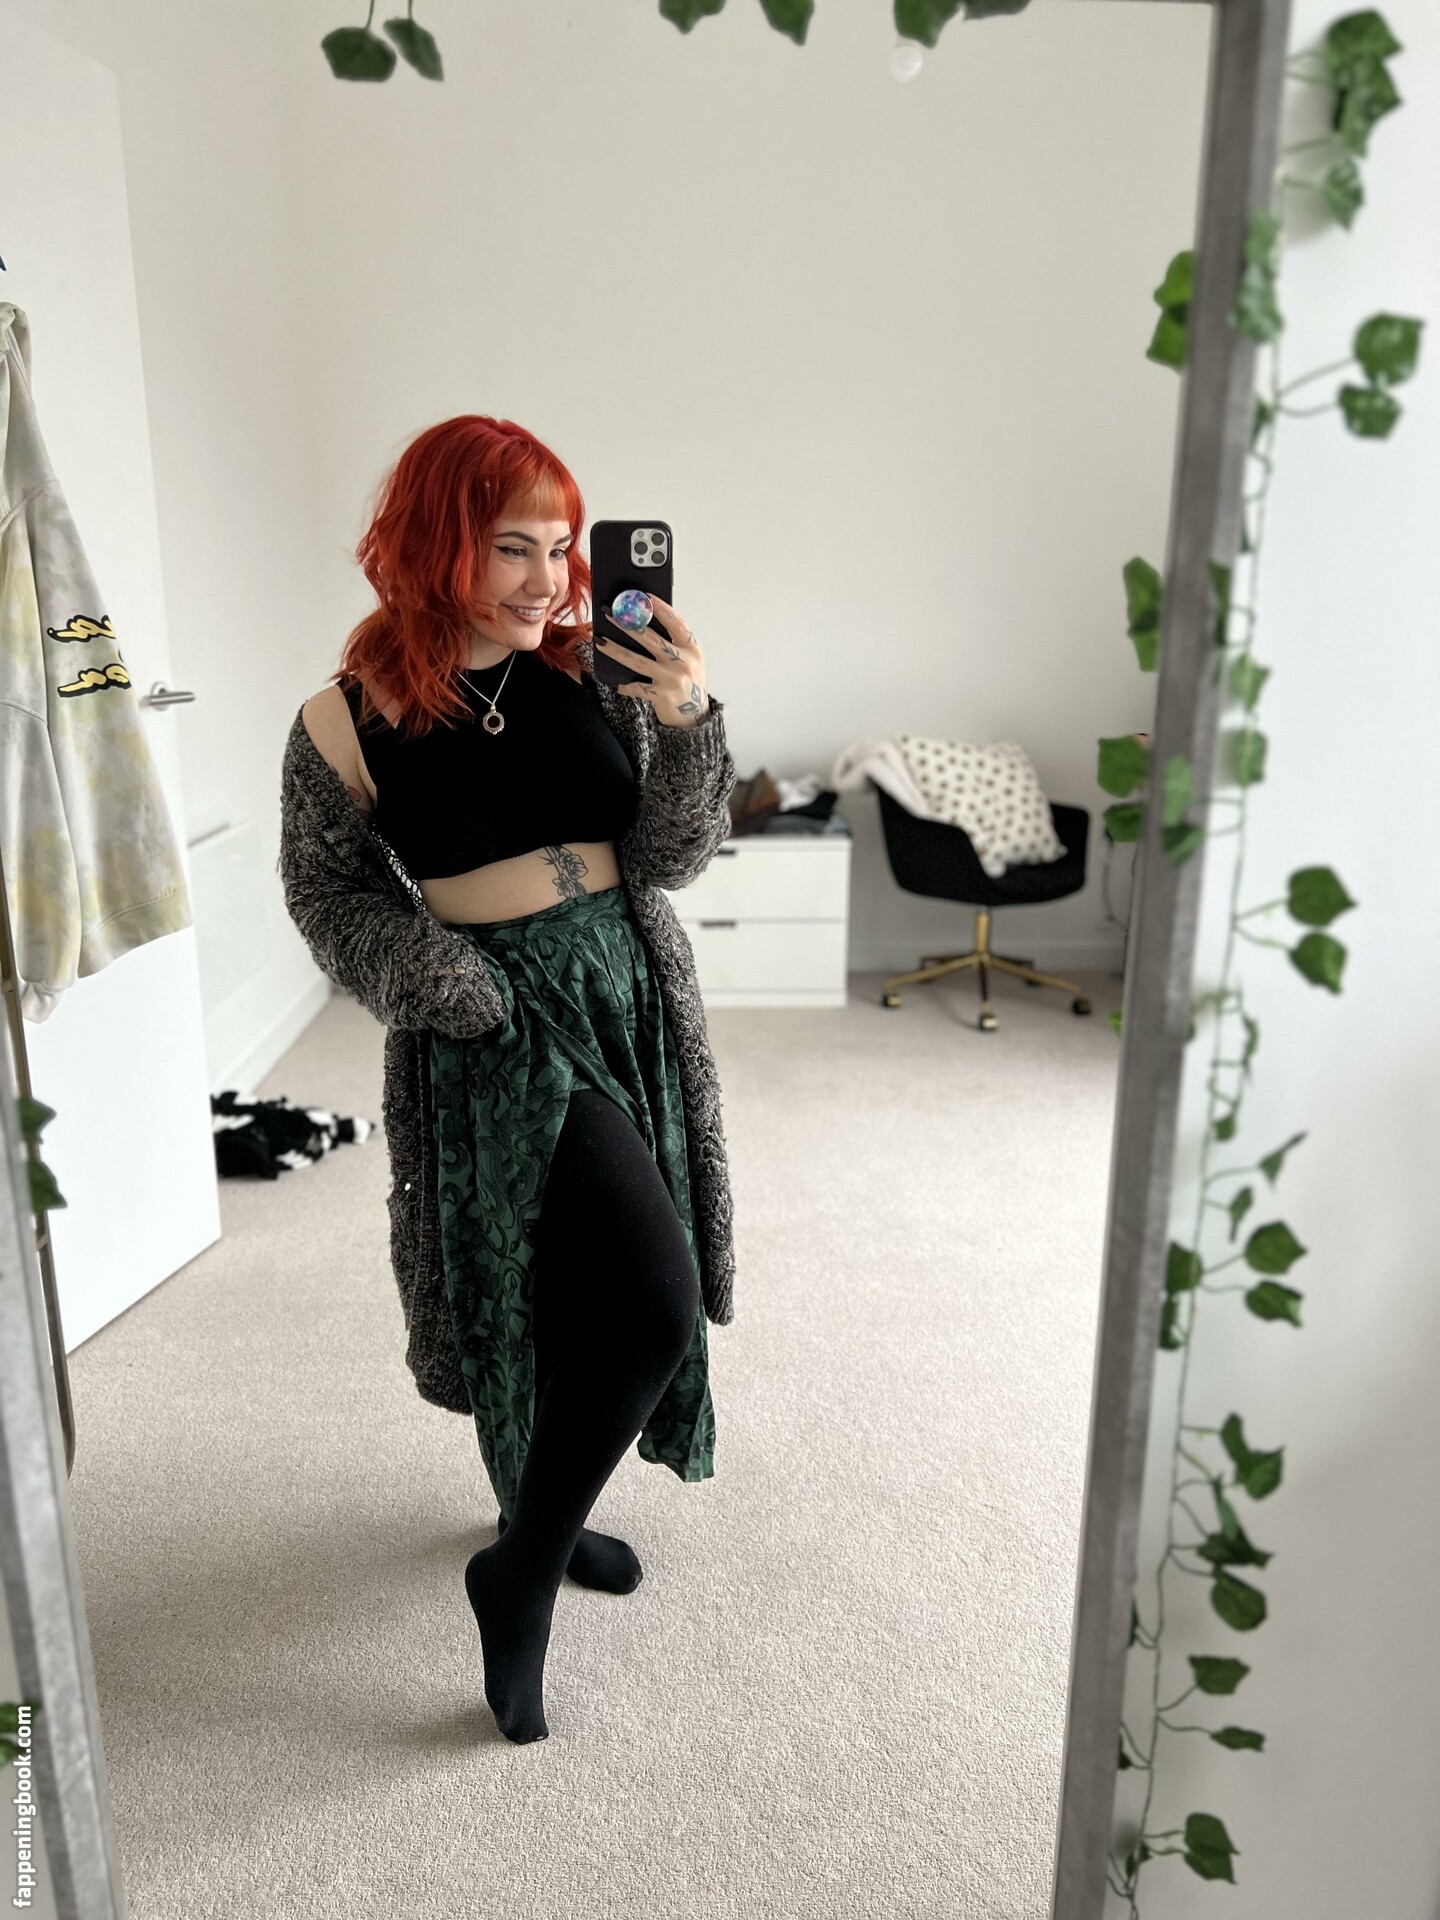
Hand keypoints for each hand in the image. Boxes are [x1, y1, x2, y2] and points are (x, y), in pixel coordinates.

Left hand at [594, 593, 709, 728]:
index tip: (644, 596)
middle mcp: (683, 662)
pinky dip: (626, 686)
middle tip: (610, 613)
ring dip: (616, 650)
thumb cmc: (688, 681)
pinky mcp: (662, 696)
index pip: (676, 622)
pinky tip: (616, 683)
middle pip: (651, 639)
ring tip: (600, 641)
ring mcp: (672, 679)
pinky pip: (637, 687)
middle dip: (628, 624)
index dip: (661, 608)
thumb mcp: (689, 658)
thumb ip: (674, 642)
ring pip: (638, 661)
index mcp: (692, 648)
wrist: (694, 715)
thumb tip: (643, 619)